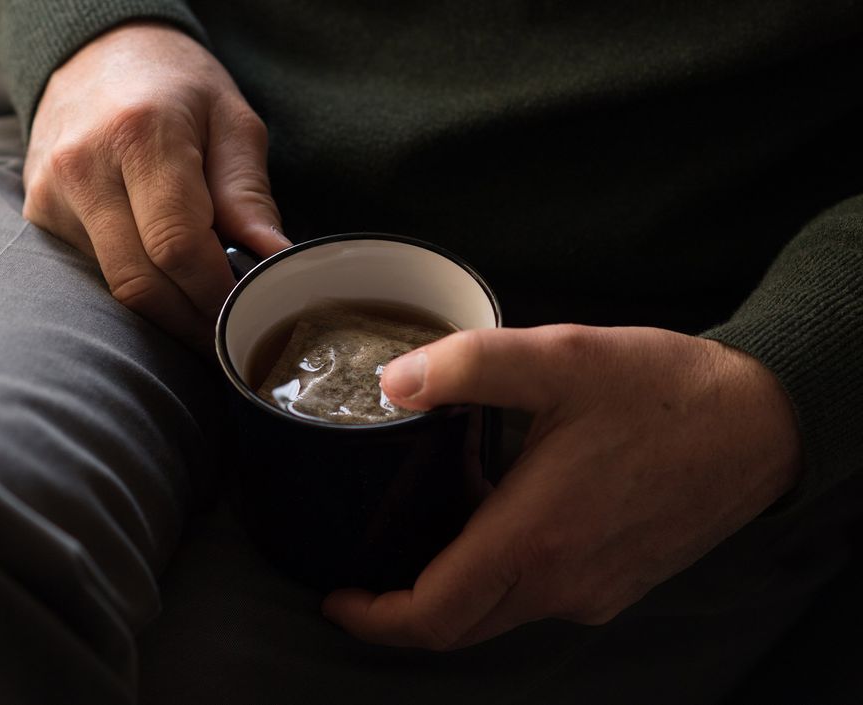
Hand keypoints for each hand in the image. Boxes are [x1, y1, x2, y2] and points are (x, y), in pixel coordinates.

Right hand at [23, 22, 288, 348]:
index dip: (216, 296)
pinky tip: (172, 290)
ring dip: (169, 316)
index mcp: (139, 134)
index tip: (249, 316)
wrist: (98, 51)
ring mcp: (52, 193)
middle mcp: (83, 166)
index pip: (176, 246)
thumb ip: (249, 196)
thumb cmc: (177, 85)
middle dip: (194, 321)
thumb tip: (275, 262)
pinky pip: (95, 274)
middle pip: (141, 281)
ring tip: (209, 317)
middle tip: (233, 337)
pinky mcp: (39, 212)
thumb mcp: (233, 123)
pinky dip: (139, 291)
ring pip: (115, 288)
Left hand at [322, 325, 800, 648]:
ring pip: (497, 613)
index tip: (337, 599)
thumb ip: (470, 366)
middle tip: (365, 572)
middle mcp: (562, 583)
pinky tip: (494, 516)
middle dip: (402, 611)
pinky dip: (497, 575)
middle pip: (459, 625)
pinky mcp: (617, 583)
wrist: (762, 424)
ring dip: (451, 587)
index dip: (375, 617)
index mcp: (535, 539)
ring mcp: (594, 591)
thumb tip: (394, 381)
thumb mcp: (562, 359)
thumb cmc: (666, 392)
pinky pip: (536, 597)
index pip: (433, 614)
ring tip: (424, 527)